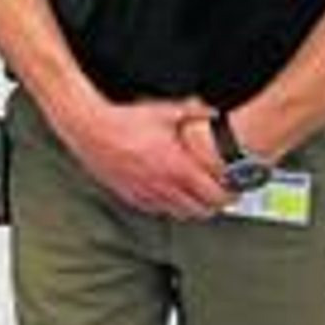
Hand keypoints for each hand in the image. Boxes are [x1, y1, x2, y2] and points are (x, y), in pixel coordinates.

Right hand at [62, 97, 229, 219]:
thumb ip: (194, 112)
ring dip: (193, 207)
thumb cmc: (125, 120)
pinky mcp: (132, 195)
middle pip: (202, 210)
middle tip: (219, 193)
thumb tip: (214, 113)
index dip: (230, 194)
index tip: (233, 187)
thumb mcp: (165, 110)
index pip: (214, 195)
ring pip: (180, 214)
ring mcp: (148, 194)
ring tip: (197, 195)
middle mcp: (164, 186)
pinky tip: (170, 194)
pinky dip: (169, 206)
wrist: (91, 128)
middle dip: (215, 203)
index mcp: (177, 167)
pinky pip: (157, 210)